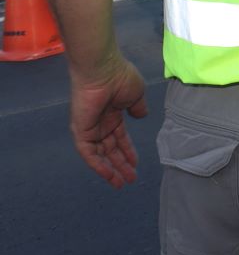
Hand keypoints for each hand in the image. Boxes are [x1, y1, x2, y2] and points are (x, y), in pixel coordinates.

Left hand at [68, 56, 148, 188]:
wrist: (102, 71)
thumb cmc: (121, 78)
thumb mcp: (137, 94)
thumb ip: (139, 108)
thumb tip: (142, 116)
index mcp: (113, 113)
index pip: (119, 137)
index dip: (128, 150)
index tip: (136, 163)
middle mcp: (101, 123)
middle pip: (110, 149)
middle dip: (120, 164)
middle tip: (130, 178)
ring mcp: (90, 128)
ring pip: (100, 154)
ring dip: (110, 169)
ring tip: (121, 182)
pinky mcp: (81, 131)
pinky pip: (88, 153)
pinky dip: (97, 165)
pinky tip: (109, 175)